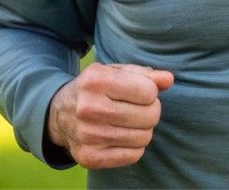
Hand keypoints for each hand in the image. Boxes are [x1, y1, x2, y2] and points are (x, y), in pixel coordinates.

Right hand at [46, 62, 173, 168]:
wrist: (60, 114)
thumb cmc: (99, 89)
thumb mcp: (118, 72)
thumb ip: (147, 74)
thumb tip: (168, 80)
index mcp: (96, 80)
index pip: (149, 91)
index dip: (151, 92)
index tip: (140, 92)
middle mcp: (88, 108)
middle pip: (150, 115)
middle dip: (151, 111)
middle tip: (138, 109)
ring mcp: (87, 135)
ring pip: (144, 137)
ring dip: (144, 129)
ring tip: (129, 122)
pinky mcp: (88, 157)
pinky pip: (134, 156)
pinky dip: (135, 147)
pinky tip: (122, 136)